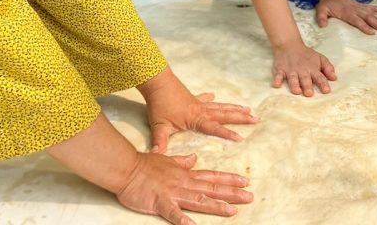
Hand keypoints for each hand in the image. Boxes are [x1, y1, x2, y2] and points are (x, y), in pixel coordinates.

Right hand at [116, 152, 252, 224]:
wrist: (127, 167)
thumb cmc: (145, 164)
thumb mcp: (167, 159)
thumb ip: (182, 161)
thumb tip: (194, 158)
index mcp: (185, 174)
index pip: (211, 176)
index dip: (229, 179)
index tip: (245, 180)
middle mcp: (183, 183)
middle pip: (211, 188)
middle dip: (231, 193)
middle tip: (249, 196)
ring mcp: (173, 193)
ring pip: (198, 200)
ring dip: (216, 206)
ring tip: (232, 211)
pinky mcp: (160, 202)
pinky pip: (172, 212)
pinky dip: (182, 219)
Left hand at [141, 68, 257, 152]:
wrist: (157, 82)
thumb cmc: (159, 104)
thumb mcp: (159, 125)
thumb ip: (160, 141)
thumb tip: (156, 156)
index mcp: (196, 118)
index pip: (215, 128)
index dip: (227, 133)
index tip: (241, 138)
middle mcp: (201, 110)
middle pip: (225, 115)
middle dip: (241, 118)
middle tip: (256, 119)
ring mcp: (198, 103)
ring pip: (220, 106)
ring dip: (234, 108)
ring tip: (247, 109)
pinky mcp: (192, 98)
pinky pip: (205, 99)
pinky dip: (210, 98)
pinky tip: (214, 95)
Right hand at [272, 43, 336, 95]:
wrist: (289, 44)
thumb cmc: (306, 55)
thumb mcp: (320, 58)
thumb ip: (328, 68)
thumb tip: (334, 78)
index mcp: (312, 69)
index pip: (319, 77)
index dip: (323, 84)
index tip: (326, 91)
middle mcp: (302, 70)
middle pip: (305, 79)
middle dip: (307, 86)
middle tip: (309, 94)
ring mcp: (290, 70)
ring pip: (292, 78)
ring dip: (294, 85)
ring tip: (296, 91)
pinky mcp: (280, 69)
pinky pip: (278, 75)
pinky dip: (277, 80)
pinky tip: (276, 85)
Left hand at [316, 0, 376, 33]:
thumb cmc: (326, 4)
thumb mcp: (320, 10)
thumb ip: (321, 17)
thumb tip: (323, 25)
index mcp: (346, 13)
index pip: (357, 20)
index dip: (364, 26)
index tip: (372, 32)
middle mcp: (356, 10)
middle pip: (368, 17)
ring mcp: (360, 7)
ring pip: (373, 13)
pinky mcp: (363, 6)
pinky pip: (374, 8)